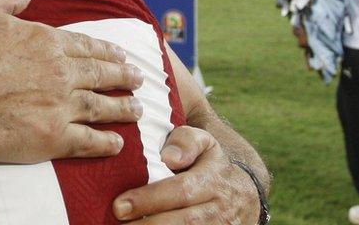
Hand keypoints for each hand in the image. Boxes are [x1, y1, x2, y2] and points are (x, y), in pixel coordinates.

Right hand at [0, 0, 144, 162]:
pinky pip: (88, 142)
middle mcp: (59, 72)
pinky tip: (118, 144)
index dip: (107, 50)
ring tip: (138, 111)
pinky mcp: (50, 138)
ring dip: (123, 109)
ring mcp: (58, 106)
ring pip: (102, 107)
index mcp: (45, 40)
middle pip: (101, 75)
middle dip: (123, 76)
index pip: (86, 45)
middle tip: (138, 79)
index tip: (121, 54)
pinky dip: (106, 143)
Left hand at [112, 126, 261, 223]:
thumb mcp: (203, 142)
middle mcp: (219, 208)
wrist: (241, 194)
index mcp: (213, 179)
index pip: (181, 190)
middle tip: (116, 221)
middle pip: (184, 221)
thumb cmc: (209, 163)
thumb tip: (168, 157)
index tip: (119, 205)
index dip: (150, 200)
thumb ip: (185, 142)